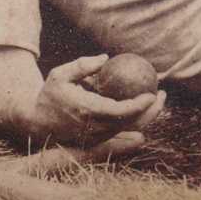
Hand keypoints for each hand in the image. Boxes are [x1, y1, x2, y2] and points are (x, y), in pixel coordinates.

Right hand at [28, 55, 165, 146]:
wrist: (38, 123)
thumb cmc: (50, 95)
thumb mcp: (59, 74)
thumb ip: (82, 65)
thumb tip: (105, 59)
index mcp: (88, 111)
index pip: (120, 112)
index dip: (139, 106)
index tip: (151, 94)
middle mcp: (95, 128)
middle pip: (131, 124)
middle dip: (151, 112)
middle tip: (162, 95)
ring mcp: (98, 136)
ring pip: (129, 129)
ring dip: (146, 116)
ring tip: (157, 100)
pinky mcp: (98, 140)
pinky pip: (122, 130)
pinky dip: (135, 119)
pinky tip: (142, 106)